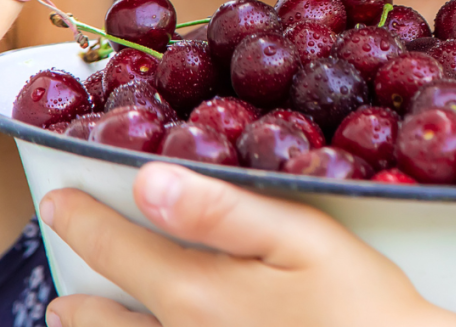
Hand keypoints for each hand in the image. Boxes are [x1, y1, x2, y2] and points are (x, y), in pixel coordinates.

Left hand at [40, 163, 455, 326]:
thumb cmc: (359, 301)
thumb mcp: (302, 237)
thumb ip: (224, 210)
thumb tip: (149, 180)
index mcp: (196, 292)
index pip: (120, 250)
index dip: (85, 220)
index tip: (60, 201)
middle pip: (106, 317)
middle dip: (79, 291)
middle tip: (64, 274)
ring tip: (73, 316)